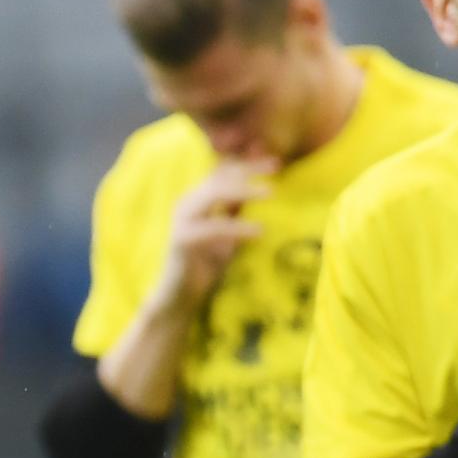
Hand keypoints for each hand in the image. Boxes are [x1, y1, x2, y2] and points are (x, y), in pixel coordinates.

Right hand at [151, 159, 270, 313]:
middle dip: (248, 171)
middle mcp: (186, 205)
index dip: (248, 165)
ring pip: (213, 195)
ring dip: (243, 191)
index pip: (222, 173)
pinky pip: (214, 228)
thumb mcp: (226, 231)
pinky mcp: (182, 241)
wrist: (180, 295)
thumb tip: (259, 187)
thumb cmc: (205, 264)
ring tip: (271, 193)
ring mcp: (181, 221)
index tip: (276, 163)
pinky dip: (238, 228)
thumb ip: (235, 209)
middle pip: (218, 178)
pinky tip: (259, 232)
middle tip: (276, 170)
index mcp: (195, 200)